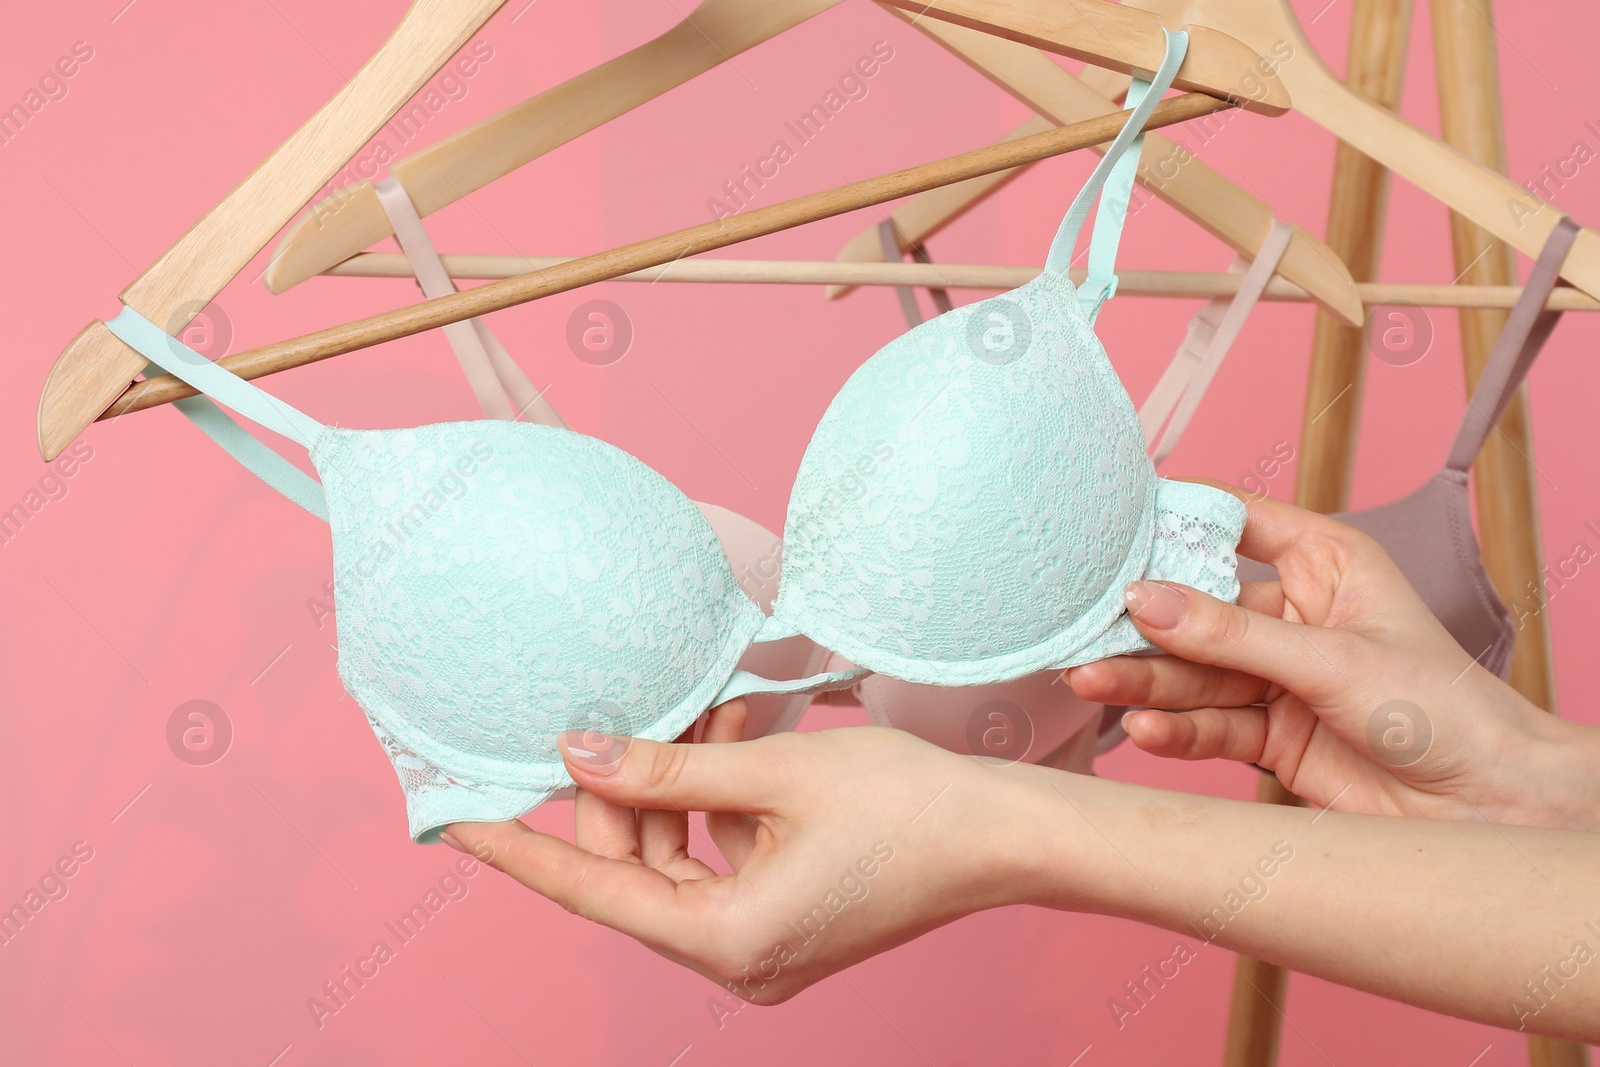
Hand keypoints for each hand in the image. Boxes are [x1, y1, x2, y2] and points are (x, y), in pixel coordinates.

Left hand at [442, 711, 1048, 1002]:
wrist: (1004, 834)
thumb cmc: (907, 805)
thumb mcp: (773, 774)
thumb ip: (666, 767)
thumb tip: (578, 751)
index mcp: (726, 940)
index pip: (589, 892)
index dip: (518, 849)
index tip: (454, 819)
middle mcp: (736, 959)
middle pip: (634, 871)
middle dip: (625, 789)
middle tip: (626, 715)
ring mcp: (762, 944)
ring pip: (673, 860)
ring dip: (676, 786)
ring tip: (703, 714)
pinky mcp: (784, 919)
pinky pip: (717, 859)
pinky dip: (713, 803)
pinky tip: (729, 741)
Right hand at [1067, 486, 1598, 829]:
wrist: (1488, 810)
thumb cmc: (1444, 711)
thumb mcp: (1332, 660)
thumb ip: (1232, 636)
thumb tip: (1146, 600)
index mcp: (1325, 563)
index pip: (1235, 522)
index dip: (1175, 521)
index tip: (1109, 525)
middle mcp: (1295, 615)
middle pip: (1199, 608)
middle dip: (1145, 623)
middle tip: (1086, 630)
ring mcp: (1277, 677)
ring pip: (1194, 671)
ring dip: (1145, 680)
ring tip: (1093, 682)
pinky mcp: (1268, 736)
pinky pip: (1208, 725)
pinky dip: (1175, 729)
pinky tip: (1144, 728)